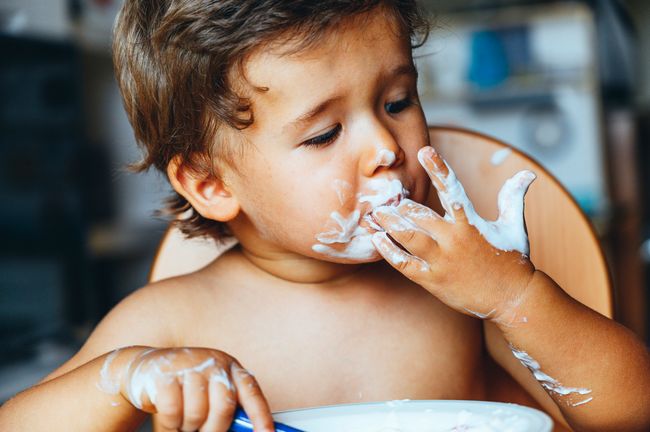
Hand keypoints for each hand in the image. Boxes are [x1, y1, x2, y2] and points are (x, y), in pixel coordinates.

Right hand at [114, 347, 272, 431]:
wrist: (147, 368)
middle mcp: (214, 363)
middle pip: (224, 406)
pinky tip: (169, 417)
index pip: (252, 392)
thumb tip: (241, 431)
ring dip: (188, 427)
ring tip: (184, 422)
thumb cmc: (184, 386)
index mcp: (230, 368)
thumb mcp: (209, 394)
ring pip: (197, 412)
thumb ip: (223, 410)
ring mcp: (190, 365)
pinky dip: (170, 424)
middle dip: (214, 429)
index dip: (261, 415)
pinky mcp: (165, 373)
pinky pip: (173, 410)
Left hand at [370, 146, 536, 325]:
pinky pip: (405, 264)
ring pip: (408, 237)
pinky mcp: (432, 280)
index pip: (452, 190)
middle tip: (384, 194)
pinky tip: (377, 239)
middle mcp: (454, 240)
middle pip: (420, 215)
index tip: (424, 151)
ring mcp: (441, 261)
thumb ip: (513, 197)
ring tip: (374, 213)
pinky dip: (389, 251)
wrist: (513, 300)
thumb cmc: (513, 260)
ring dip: (389, 224)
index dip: (438, 169)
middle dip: (400, 204)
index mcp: (471, 223)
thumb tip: (527, 173)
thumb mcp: (514, 226)